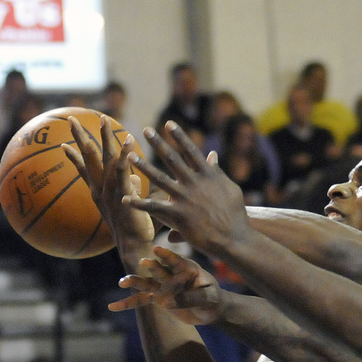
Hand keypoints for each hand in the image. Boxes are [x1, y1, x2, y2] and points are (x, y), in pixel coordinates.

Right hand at [62, 116, 153, 259]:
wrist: (134, 245)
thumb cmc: (135, 229)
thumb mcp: (129, 206)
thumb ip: (130, 190)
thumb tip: (134, 178)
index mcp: (99, 193)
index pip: (84, 171)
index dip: (73, 157)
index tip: (62, 145)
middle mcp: (100, 189)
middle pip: (88, 158)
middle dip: (79, 137)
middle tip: (70, 119)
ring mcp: (110, 190)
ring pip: (105, 158)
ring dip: (104, 137)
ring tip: (102, 119)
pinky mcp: (123, 192)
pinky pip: (123, 168)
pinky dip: (125, 153)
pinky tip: (128, 138)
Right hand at [108, 245, 223, 324]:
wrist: (210, 309)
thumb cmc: (213, 299)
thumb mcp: (208, 298)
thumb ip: (190, 298)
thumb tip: (166, 302)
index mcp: (187, 268)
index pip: (176, 260)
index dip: (167, 255)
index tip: (157, 249)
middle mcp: (172, 274)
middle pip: (159, 270)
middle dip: (151, 267)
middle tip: (143, 263)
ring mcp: (163, 285)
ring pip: (146, 283)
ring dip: (134, 282)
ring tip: (123, 282)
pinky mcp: (158, 298)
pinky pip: (141, 300)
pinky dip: (128, 303)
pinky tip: (113, 306)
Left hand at [123, 120, 250, 256]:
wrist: (234, 238)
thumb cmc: (235, 214)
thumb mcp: (230, 189)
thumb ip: (217, 172)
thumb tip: (212, 155)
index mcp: (208, 175)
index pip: (191, 151)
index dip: (179, 136)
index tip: (168, 124)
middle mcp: (194, 183)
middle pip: (172, 159)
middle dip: (158, 143)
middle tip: (145, 130)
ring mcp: (185, 198)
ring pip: (159, 178)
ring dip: (143, 166)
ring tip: (130, 156)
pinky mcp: (178, 215)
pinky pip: (154, 207)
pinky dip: (139, 203)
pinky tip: (125, 199)